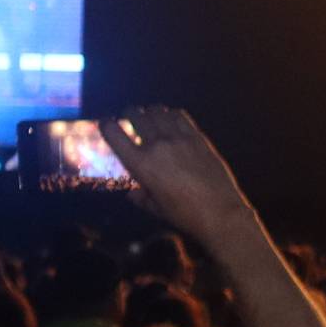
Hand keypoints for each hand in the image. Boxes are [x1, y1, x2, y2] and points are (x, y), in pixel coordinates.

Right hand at [100, 105, 250, 239]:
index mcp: (140, 164)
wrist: (220, 213)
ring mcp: (179, 139)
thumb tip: (133, 194)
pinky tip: (171, 119)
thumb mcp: (156, 208)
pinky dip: (171, 114)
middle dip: (128, 112)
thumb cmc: (184, 215)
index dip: (106, 124)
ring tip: (150, 116)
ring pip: (157, 111)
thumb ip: (141, 198)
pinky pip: (180, 116)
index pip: (114, 133)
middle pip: (135, 115)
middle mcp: (156, 145)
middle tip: (128, 116)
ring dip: (149, 111)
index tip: (106, 123)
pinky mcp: (198, 138)